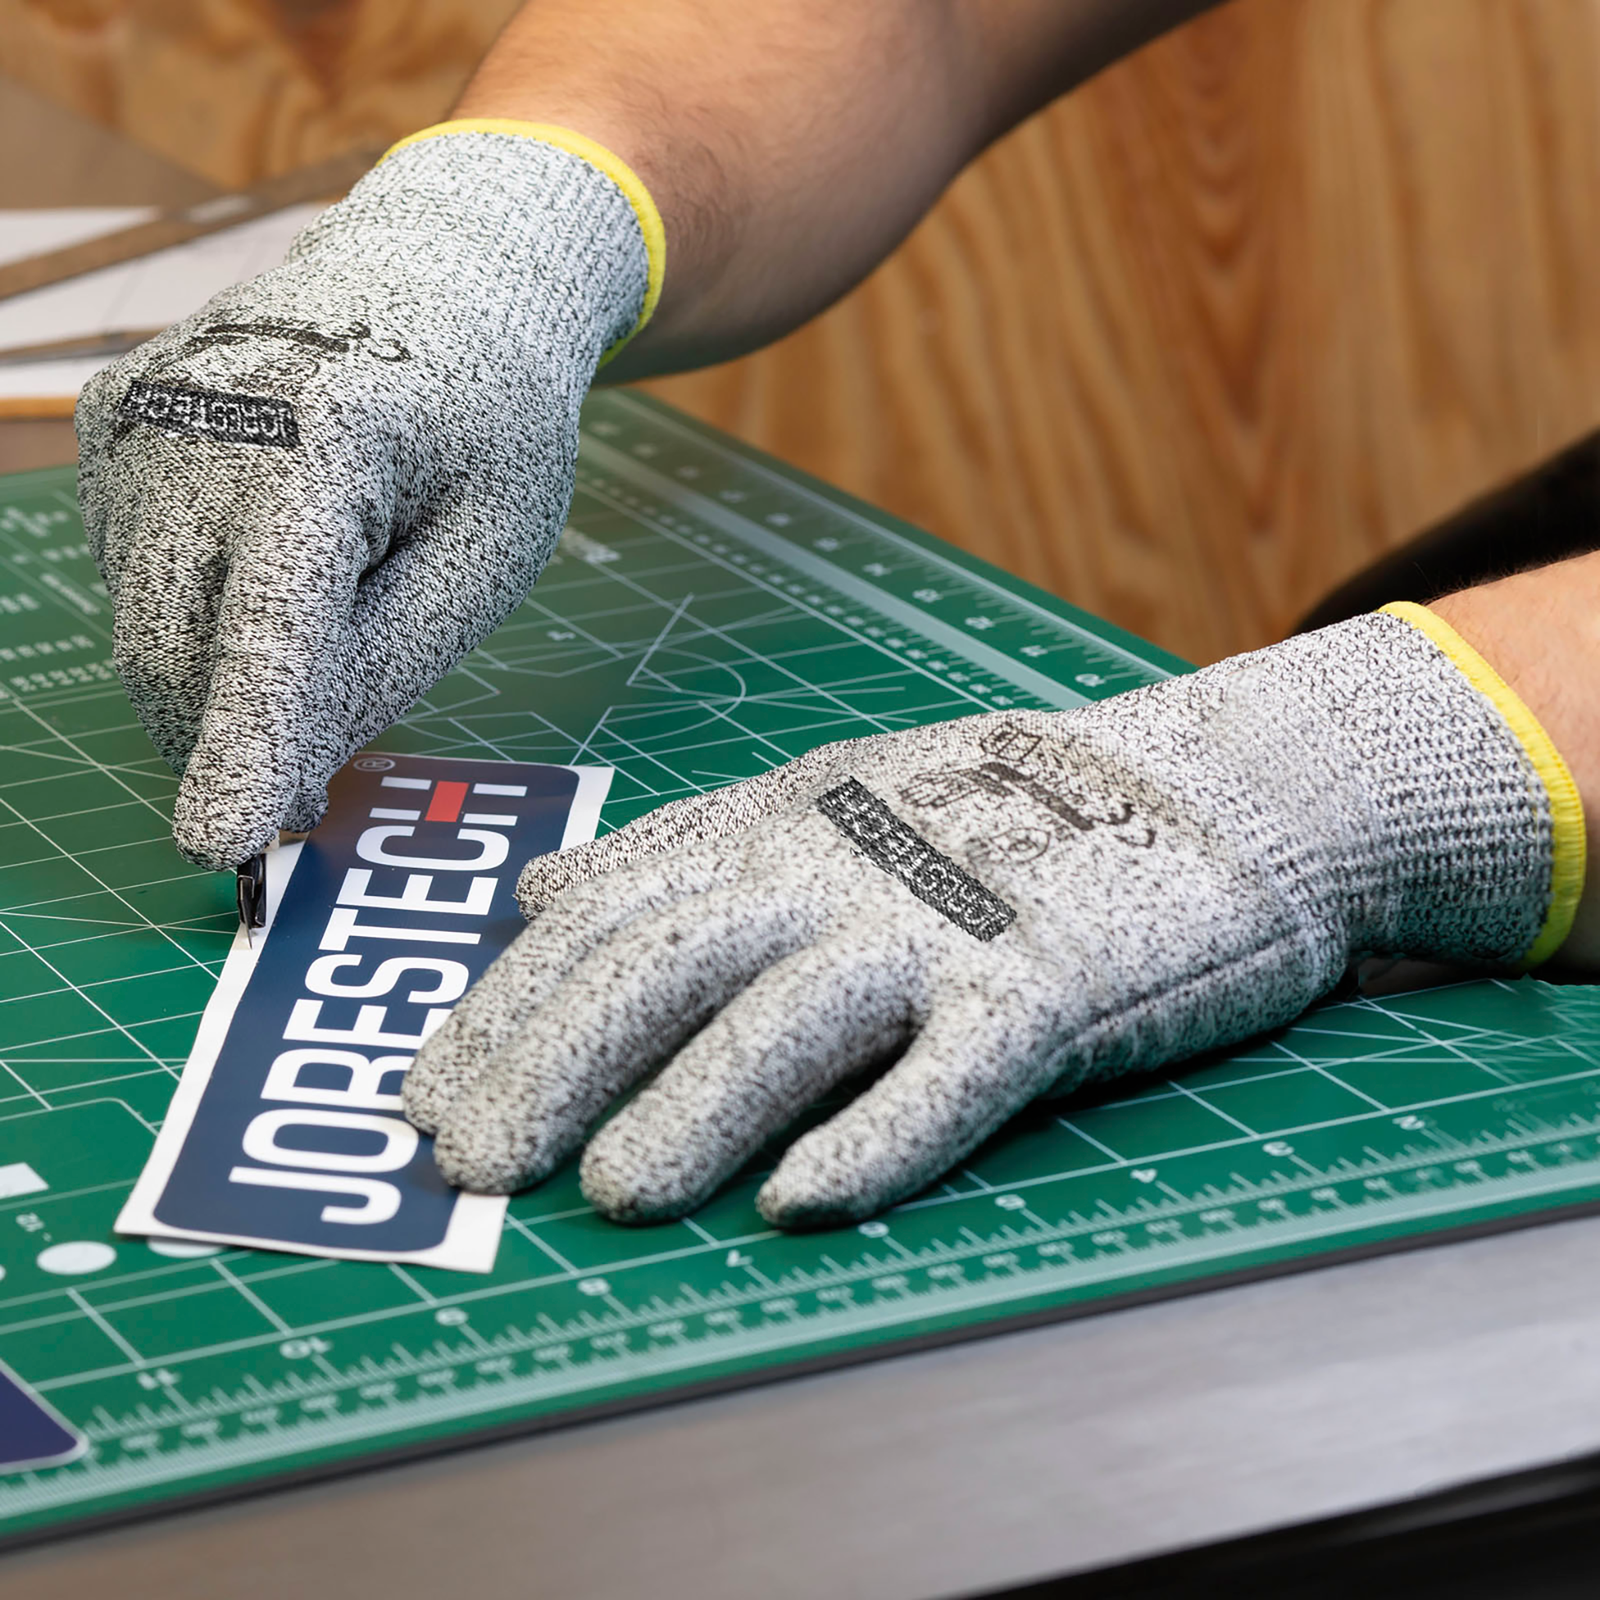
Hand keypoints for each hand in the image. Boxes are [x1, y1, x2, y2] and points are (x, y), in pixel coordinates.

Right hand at [76, 125, 653, 868]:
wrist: (439, 278)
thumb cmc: (488, 425)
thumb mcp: (489, 554)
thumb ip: (386, 663)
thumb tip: (284, 771)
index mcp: (325, 437)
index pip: (271, 625)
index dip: (244, 743)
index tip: (214, 844)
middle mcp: (200, 420)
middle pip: (186, 652)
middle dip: (235, 745)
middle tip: (301, 804)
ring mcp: (137, 421)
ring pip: (151, 630)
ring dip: (217, 687)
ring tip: (319, 625)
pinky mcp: (111, 431)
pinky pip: (140, 582)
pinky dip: (199, 623)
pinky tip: (273, 569)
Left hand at [404, 607, 1577, 1226]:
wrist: (1207, 788)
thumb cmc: (992, 817)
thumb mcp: (822, 803)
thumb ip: (679, 851)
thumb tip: (534, 893)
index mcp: (777, 828)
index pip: (609, 918)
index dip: (507, 1009)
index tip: (426, 1100)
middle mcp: (842, 870)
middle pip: (673, 961)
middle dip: (557, 1062)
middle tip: (473, 1166)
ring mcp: (949, 926)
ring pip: (798, 1014)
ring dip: (698, 1104)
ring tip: (614, 1194)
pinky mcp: (1057, 987)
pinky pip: (959, 1069)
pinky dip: (881, 1134)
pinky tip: (803, 1203)